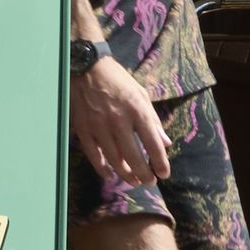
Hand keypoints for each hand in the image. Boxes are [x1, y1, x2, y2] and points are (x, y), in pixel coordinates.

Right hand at [72, 57, 169, 187]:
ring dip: (126, 174)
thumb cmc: (118, 80)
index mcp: (137, 110)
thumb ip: (153, 120)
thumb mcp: (141, 94)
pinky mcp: (84, 129)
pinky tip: (110, 175)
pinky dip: (102, 168)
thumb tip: (165, 143)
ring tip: (134, 180)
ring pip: (114, 159)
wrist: (86, 67)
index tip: (164, 173)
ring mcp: (99, 126)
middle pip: (134, 157)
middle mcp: (118, 120)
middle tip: (150, 181)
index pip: (153, 143)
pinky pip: (94, 155)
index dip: (160, 162)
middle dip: (144, 174)